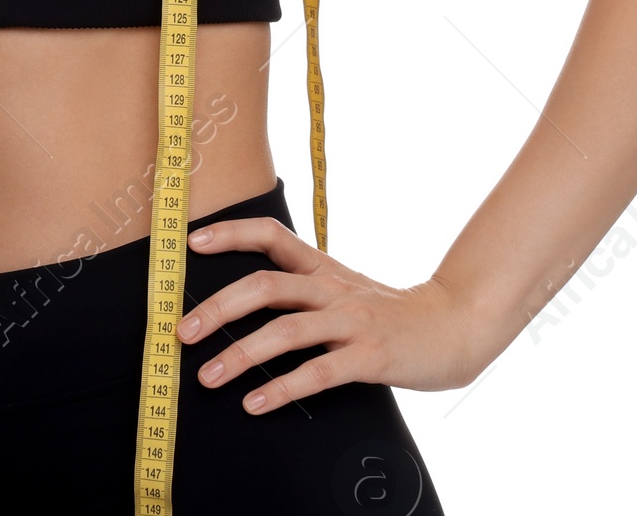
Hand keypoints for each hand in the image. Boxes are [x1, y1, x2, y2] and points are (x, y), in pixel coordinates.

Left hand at [177, 214, 490, 412]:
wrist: (453, 326)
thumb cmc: (389, 313)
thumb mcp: (344, 288)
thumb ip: (304, 290)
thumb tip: (244, 303)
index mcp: (323, 267)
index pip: (272, 235)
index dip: (231, 233)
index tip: (192, 242)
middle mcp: (332, 288)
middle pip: (266, 285)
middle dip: (219, 306)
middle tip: (183, 331)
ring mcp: (352, 321)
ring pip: (286, 330)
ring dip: (241, 353)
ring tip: (209, 376)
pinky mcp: (370, 356)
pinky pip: (319, 372)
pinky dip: (283, 388)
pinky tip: (256, 403)